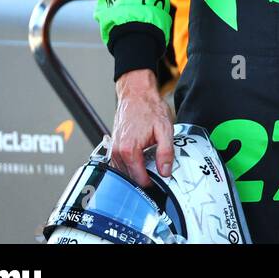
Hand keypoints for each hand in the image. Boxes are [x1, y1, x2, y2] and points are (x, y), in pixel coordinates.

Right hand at [109, 69, 173, 187]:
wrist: (136, 94)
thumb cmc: (149, 108)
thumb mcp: (165, 129)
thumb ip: (165, 152)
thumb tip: (165, 171)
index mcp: (129, 150)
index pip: (139, 179)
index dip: (152, 183)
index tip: (161, 182)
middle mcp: (118, 152)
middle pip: (130, 177)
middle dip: (144, 178)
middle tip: (158, 173)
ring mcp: (113, 149)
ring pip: (124, 172)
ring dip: (136, 172)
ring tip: (151, 166)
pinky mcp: (113, 146)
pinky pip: (120, 163)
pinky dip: (130, 165)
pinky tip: (141, 159)